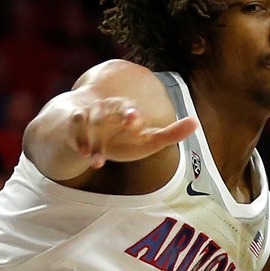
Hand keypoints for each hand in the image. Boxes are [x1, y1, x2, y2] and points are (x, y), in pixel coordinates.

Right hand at [74, 97, 198, 168]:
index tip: (137, 122)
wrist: (82, 132)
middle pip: (109, 109)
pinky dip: (80, 144)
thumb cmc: (120, 136)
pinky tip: (85, 157)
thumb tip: (196, 122)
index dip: (131, 114)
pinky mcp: (73, 130)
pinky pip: (74, 134)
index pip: (127, 108)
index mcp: (122, 110)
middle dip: (118, 116)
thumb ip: (169, 134)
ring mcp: (87, 119)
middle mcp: (104, 111)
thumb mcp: (146, 138)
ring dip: (94, 142)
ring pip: (90, 124)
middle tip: (131, 126)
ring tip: (98, 162)